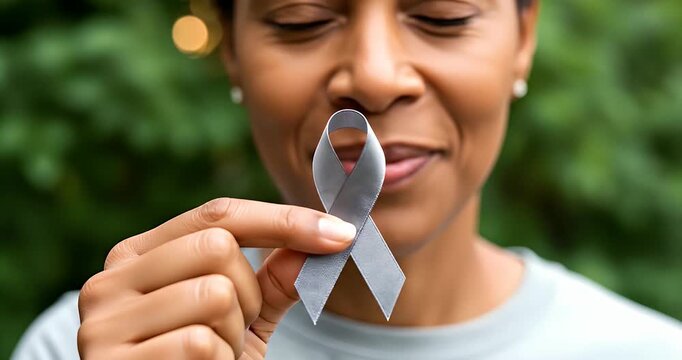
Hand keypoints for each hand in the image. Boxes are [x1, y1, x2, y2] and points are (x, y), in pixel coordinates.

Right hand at [77, 198, 355, 358]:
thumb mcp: (242, 319)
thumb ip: (273, 278)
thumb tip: (326, 236)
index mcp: (138, 256)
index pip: (218, 215)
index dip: (284, 220)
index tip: (341, 234)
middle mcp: (110, 279)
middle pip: (217, 246)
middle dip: (247, 294)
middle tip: (231, 331)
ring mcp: (103, 321)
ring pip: (214, 294)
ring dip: (233, 335)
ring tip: (210, 357)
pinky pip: (200, 343)